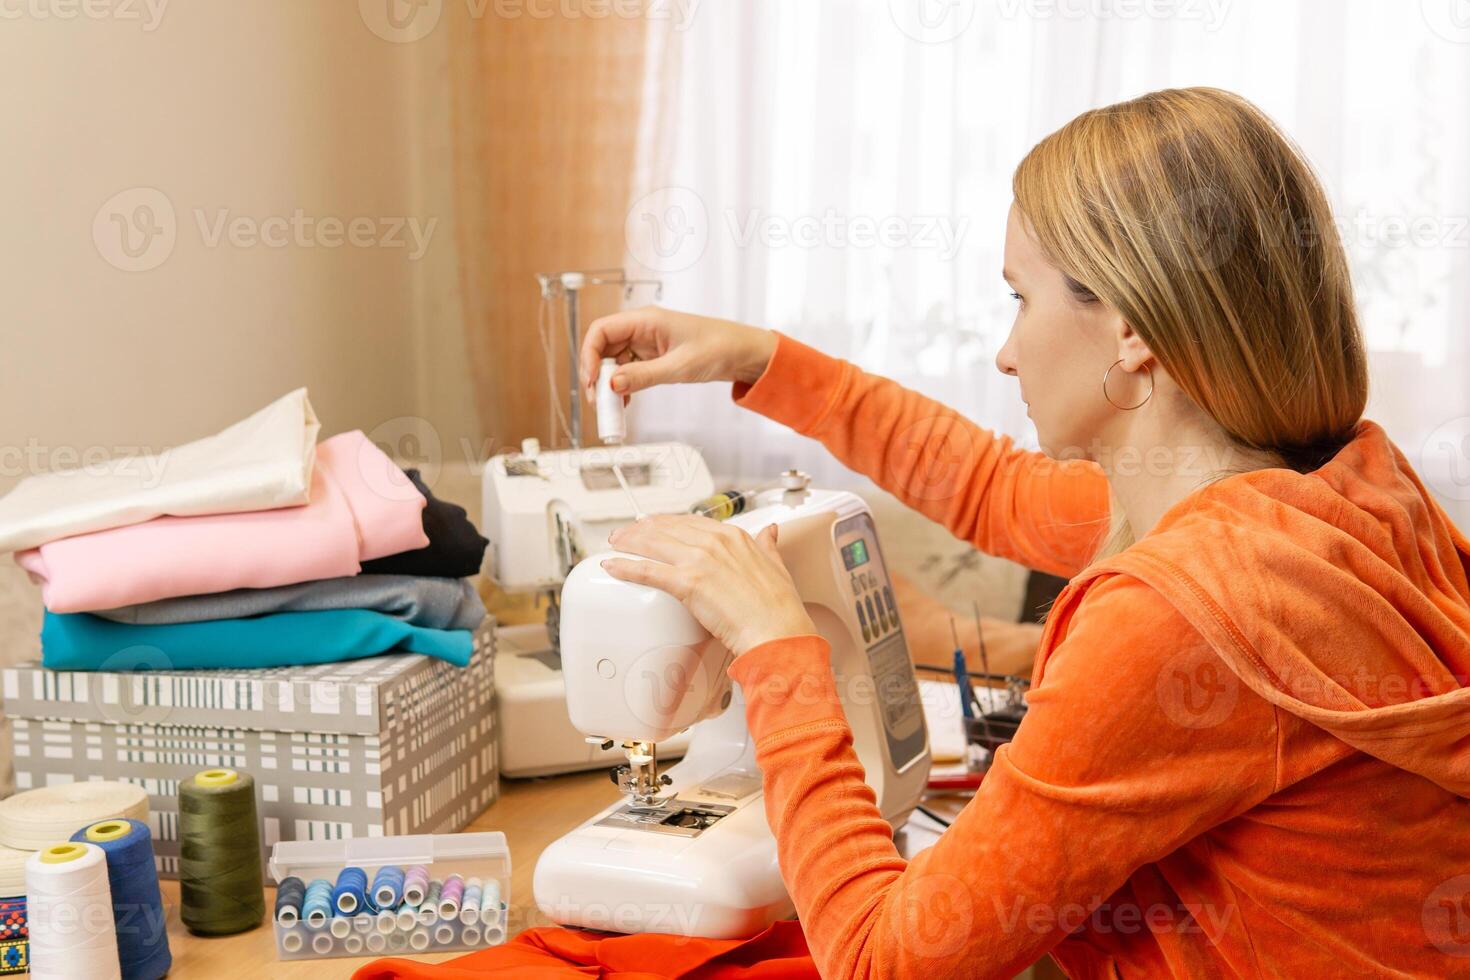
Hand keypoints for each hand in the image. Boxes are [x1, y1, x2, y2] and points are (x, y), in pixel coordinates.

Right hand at [579, 306, 776, 401]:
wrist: (744, 353)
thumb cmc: (719, 348)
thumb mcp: (679, 366)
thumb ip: (644, 376)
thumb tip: (612, 385)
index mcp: (645, 320)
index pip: (601, 331)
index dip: (589, 355)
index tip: (591, 382)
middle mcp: (642, 329)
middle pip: (603, 348)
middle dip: (596, 375)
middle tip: (597, 402)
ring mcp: (647, 343)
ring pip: (614, 362)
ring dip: (609, 384)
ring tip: (610, 408)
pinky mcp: (654, 357)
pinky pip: (629, 371)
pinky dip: (623, 386)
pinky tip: (624, 403)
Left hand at [602, 514, 816, 656]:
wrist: (778, 632)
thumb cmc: (779, 608)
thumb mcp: (776, 566)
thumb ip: (768, 546)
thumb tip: (770, 531)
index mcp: (734, 537)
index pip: (690, 521)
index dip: (667, 522)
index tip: (655, 524)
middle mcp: (714, 542)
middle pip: (667, 528)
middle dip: (641, 529)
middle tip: (626, 534)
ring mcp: (699, 560)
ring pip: (653, 544)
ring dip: (629, 542)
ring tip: (614, 544)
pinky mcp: (688, 583)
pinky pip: (648, 570)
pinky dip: (626, 567)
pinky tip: (612, 566)